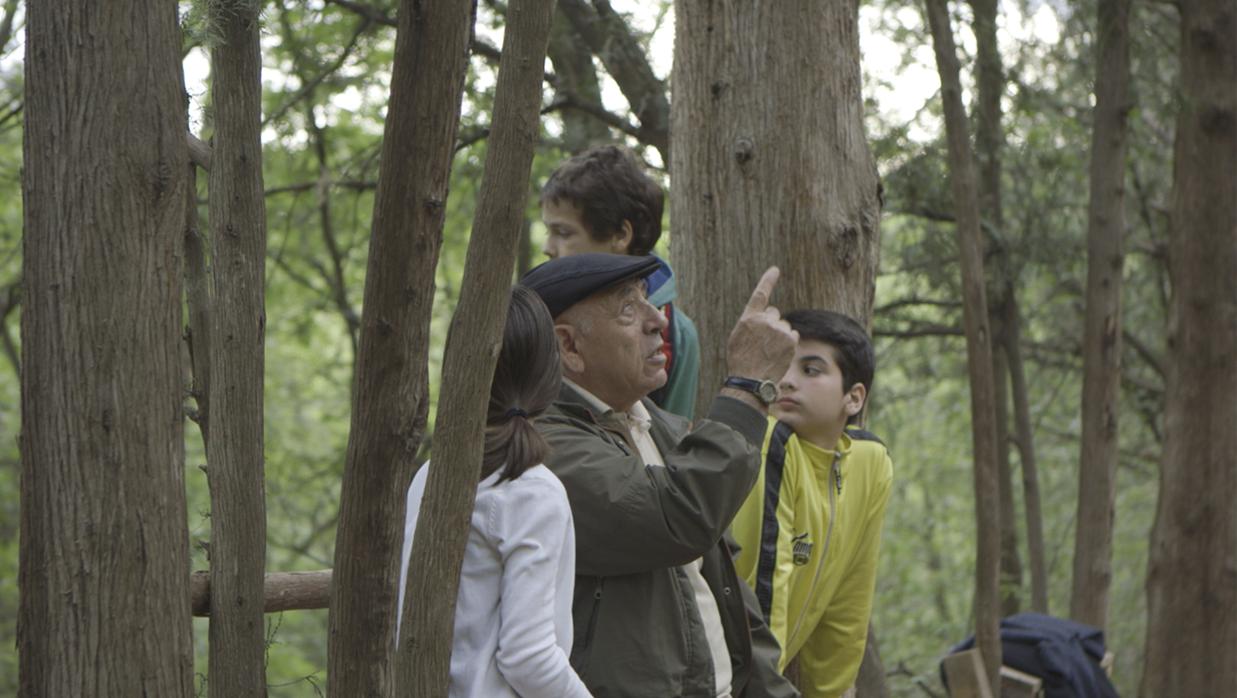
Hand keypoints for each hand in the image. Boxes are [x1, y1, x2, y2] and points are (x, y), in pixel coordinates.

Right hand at [724, 267, 797, 383]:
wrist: (751, 380)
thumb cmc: (741, 362)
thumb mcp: (737, 338)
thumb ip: (750, 324)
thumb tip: (764, 317)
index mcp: (749, 318)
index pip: (760, 294)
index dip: (768, 280)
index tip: (775, 270)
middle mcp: (764, 320)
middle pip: (774, 314)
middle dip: (771, 324)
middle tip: (763, 343)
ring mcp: (778, 329)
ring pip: (783, 326)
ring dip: (779, 335)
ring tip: (769, 352)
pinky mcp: (790, 339)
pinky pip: (792, 335)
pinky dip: (788, 342)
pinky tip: (778, 354)